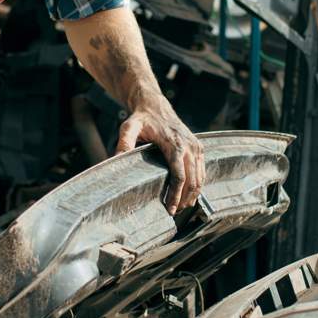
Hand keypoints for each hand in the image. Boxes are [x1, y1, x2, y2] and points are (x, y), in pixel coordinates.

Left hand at [114, 96, 203, 211]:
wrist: (155, 105)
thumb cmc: (141, 118)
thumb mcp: (128, 127)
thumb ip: (124, 142)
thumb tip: (115, 159)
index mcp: (174, 144)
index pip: (180, 176)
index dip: (176, 195)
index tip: (170, 209)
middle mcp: (189, 146)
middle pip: (193, 180)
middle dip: (185, 199)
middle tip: (175, 212)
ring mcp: (196, 146)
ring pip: (200, 177)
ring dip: (193, 194)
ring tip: (182, 207)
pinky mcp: (198, 147)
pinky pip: (202, 170)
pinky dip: (198, 184)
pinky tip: (189, 195)